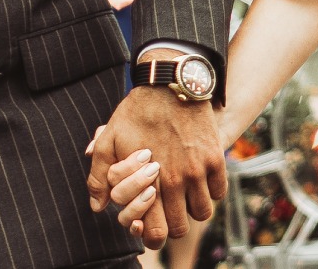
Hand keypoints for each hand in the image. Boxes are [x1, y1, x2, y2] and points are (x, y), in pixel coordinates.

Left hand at [86, 83, 224, 246]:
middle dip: (173, 223)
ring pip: (202, 212)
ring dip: (193, 207)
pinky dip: (211, 191)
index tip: (151, 224)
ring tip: (185, 194)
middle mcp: (175, 181)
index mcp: (148, 182)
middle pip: (180, 228)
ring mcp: (197, 170)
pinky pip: (219, 191)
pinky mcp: (214, 157)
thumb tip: (98, 206)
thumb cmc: (136, 111)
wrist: (169, 82)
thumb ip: (98, 176)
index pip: (155, 232)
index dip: (152, 235)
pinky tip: (200, 179)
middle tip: (169, 209)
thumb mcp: (109, 140)